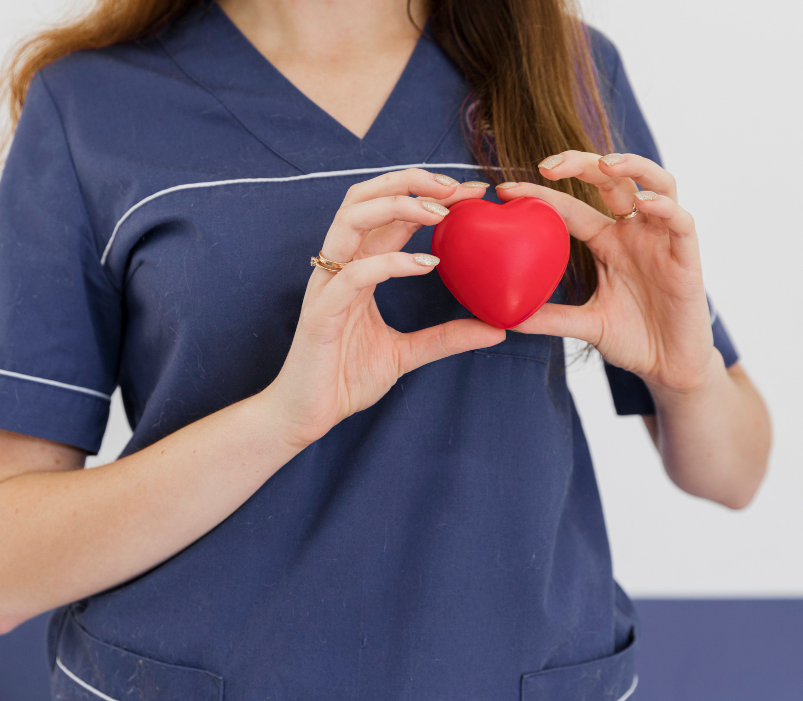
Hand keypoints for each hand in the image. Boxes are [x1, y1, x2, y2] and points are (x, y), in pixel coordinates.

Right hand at [264, 169, 505, 446]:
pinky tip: (427, 264)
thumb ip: (445, 337)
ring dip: (396, 205)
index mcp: (357, 268)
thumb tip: (498, 331)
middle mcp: (339, 267)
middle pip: (363, 197)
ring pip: (351, 220)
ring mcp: (326, 286)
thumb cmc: (344, 380)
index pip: (390, 215)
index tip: (472, 192)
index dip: (428, 194)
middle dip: (409, 181)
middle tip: (456, 187)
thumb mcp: (407, 354)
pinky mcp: (321, 312)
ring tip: (440, 212)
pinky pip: (354, 275)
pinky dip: (391, 263)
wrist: (304, 417)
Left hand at [495, 150, 717, 393]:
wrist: (669, 366)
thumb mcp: (585, 325)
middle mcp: (633, 232)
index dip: (541, 194)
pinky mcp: (687, 257)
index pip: (570, 206)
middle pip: (612, 179)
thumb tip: (504, 317)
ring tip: (605, 163)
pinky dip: (665, 207)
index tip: (505, 190)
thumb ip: (549, 318)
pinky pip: (681, 222)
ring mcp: (662, 240)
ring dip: (633, 167)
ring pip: (656, 184)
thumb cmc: (632, 338)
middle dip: (581, 163)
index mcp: (605, 242)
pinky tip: (643, 203)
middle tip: (547, 164)